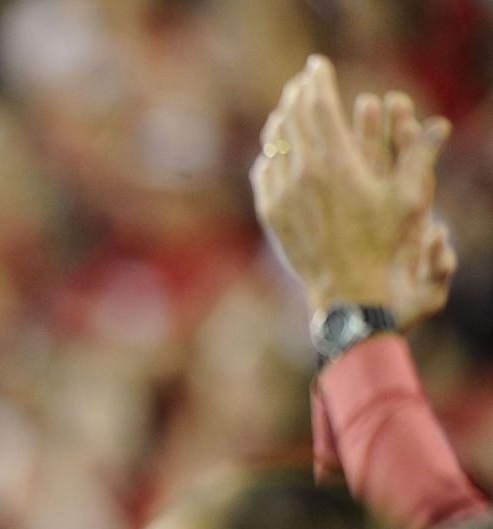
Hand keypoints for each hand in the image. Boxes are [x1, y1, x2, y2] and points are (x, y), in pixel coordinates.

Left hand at [250, 55, 450, 314]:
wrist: (347, 289)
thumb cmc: (384, 243)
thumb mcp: (408, 198)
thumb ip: (418, 157)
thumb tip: (438, 126)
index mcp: (336, 162)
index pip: (318, 105)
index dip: (317, 80)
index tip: (318, 65)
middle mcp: (303, 173)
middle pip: (291, 118)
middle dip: (297, 93)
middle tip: (303, 82)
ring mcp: (282, 193)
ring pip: (273, 143)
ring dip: (281, 120)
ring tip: (288, 109)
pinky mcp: (270, 212)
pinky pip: (263, 171)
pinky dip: (270, 154)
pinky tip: (276, 150)